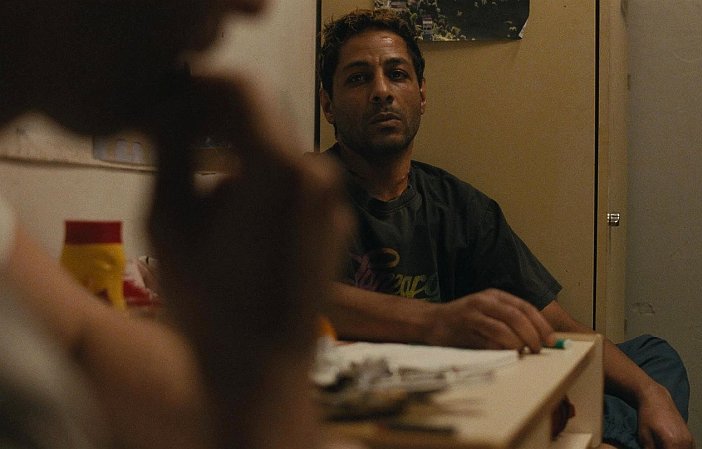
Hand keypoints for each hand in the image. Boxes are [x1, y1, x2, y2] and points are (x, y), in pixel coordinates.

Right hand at [143, 76, 351, 445]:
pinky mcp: (339, 224)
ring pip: (280, 153)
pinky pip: (298, 185)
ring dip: (240, 152)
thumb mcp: (169, 218)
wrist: (263, 367)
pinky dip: (266, 181)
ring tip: (199, 179)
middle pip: (265, 118)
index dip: (201, 85)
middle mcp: (320, 175)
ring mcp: (336, 202)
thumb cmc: (207, 300)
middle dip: (217, 117)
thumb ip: (171, 147)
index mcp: (281, 168)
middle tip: (173, 132)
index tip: (168, 98)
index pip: (244, 90)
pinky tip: (236, 215)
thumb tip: (166, 103)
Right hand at [423, 288, 554, 351]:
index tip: (551, 340)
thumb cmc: (464, 320)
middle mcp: (484, 301)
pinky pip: (486, 342)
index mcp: (494, 295)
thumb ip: (508, 319)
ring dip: (517, 343)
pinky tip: (504, 355)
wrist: (431, 321)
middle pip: (515, 316)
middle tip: (538, 349)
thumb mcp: (488, 310)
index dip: (540, 324)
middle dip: (532, 335)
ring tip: (522, 353)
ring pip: (502, 329)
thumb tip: (537, 337)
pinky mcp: (463, 331)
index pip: (524, 307)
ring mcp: (472, 315)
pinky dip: (500, 350)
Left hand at [637, 384, 694, 448]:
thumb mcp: (644, 437)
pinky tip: (672, 446)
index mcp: (672, 442)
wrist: (656, 399)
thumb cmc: (648, 416)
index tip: (657, 448)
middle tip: (659, 446)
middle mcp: (684, 441)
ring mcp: (689, 439)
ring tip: (664, 444)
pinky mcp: (690, 437)